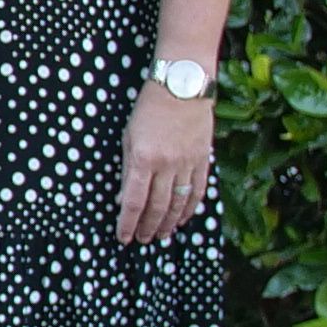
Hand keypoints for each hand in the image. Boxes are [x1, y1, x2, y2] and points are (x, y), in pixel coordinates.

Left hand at [115, 77, 214, 245]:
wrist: (182, 86)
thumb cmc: (149, 108)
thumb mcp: (128, 137)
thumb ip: (127, 171)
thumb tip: (124, 201)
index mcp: (143, 159)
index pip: (134, 202)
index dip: (128, 224)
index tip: (123, 237)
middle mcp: (166, 165)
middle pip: (157, 207)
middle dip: (148, 228)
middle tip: (143, 240)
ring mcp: (187, 164)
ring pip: (178, 204)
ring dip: (168, 223)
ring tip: (161, 235)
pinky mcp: (203, 160)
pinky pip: (197, 192)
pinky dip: (189, 209)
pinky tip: (182, 220)